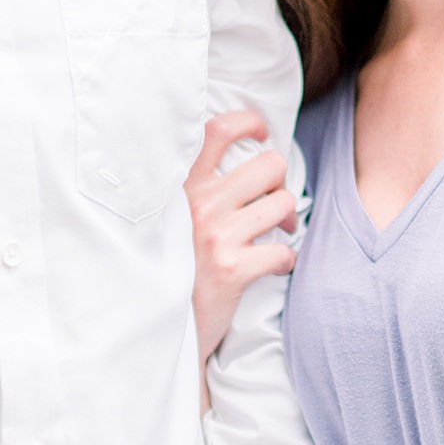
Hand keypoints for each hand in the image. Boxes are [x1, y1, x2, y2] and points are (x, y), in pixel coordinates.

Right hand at [187, 110, 298, 364]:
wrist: (156, 322)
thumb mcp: (167, 217)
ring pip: (284, 203)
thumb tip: (235, 161)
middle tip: (271, 202)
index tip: (261, 133)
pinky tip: (272, 267)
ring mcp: (216, 235)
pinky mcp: (233, 269)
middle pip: (270, 164)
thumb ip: (192, 189)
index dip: (248, 122)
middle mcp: (198, 203)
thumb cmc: (168, 264)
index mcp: (181, 185)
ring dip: (287, 220)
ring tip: (274, 234)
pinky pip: (284, 251)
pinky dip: (286, 260)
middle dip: (279, 182)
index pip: (218, 130)